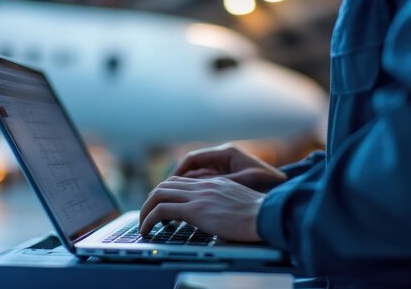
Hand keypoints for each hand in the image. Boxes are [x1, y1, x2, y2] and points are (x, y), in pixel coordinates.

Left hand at [139, 176, 264, 241]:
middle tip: (148, 216)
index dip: (166, 192)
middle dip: (151, 200)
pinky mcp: (195, 210)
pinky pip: (161, 210)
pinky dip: (149, 219)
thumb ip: (224, 203)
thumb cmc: (259, 216)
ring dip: (146, 210)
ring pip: (159, 194)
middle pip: (166, 185)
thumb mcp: (238, 203)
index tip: (162, 206)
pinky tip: (147, 230)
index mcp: (214, 183)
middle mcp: (203, 186)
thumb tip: (218, 218)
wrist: (266, 215)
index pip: (181, 181)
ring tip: (144, 225)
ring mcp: (198, 196)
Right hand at [172, 144, 286, 191]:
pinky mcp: (229, 178)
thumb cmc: (270, 184)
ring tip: (173, 200)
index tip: (168, 186)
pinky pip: (206, 183)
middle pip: (193, 167)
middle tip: (164, 194)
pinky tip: (191, 203)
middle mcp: (224, 158)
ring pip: (198, 176)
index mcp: (227, 153)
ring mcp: (226, 168)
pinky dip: (197, 191)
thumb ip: (221, 183)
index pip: (193, 159)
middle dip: (177, 180)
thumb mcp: (244, 182)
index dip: (178, 172)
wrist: (286, 191)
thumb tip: (197, 187)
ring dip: (186, 187)